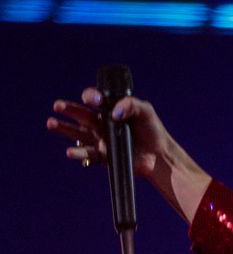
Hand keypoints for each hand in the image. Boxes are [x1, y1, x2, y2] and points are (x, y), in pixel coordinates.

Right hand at [46, 87, 210, 221]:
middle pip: (80, 115)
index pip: (94, 100)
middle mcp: (101, 124)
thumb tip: (115, 112)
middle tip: (57, 106)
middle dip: (68, 109)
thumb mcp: (145, 111)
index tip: (95, 99)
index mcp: (110, 110)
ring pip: (77, 134)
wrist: (159, 155)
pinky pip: (87, 154)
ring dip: (63, 129)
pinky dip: (78, 153)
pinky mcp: (103, 157)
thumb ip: (131, 104)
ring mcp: (100, 140)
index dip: (91, 96)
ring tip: (51, 123)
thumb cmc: (152, 130)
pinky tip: (70, 152)